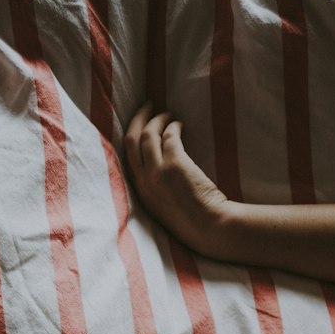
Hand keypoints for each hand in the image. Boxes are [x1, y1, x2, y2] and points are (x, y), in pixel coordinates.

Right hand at [124, 102, 230, 254]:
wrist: (208, 228)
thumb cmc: (191, 219)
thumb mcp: (163, 204)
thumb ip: (155, 184)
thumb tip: (159, 160)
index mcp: (139, 191)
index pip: (126, 155)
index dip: (132, 134)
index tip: (140, 123)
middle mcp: (143, 180)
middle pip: (132, 139)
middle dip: (139, 117)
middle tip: (149, 104)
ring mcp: (158, 172)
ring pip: (149, 134)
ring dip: (158, 119)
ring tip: (169, 114)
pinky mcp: (175, 165)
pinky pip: (170, 136)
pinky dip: (174, 126)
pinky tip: (181, 125)